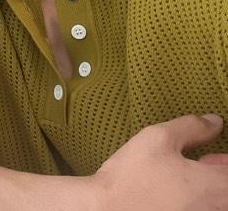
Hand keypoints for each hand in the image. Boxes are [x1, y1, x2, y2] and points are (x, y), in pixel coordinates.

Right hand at [92, 114, 227, 209]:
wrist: (109, 210)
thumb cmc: (132, 176)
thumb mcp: (158, 138)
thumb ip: (192, 127)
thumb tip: (213, 122)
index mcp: (215, 186)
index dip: (225, 157)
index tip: (213, 152)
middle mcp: (215, 208)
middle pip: (227, 187)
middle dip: (221, 170)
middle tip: (209, 159)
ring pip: (217, 200)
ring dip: (212, 186)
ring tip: (191, 174)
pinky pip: (203, 207)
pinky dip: (199, 198)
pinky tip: (179, 190)